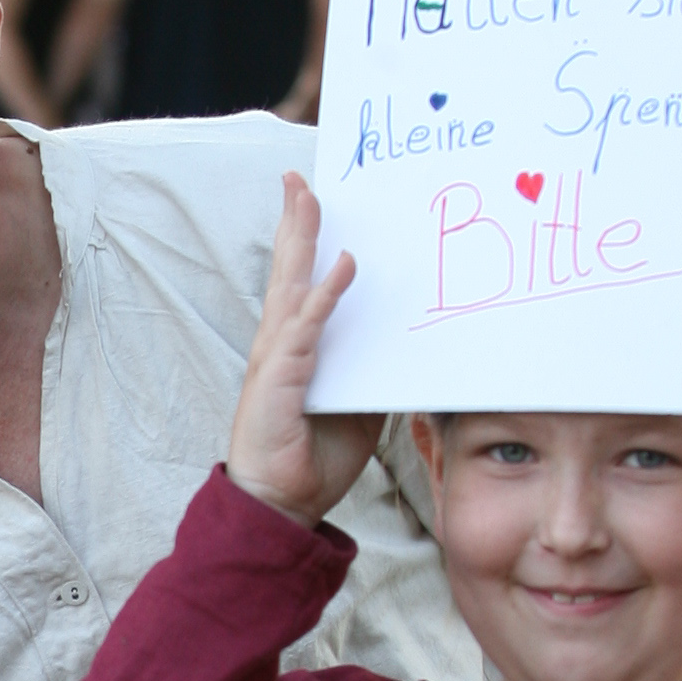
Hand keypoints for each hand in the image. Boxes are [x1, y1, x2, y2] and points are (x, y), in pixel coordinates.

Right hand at [224, 173, 378, 525]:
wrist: (280, 502)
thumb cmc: (311, 457)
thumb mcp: (357, 407)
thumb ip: (370, 372)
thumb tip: (403, 351)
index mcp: (294, 348)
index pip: (299, 282)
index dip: (304, 240)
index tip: (313, 200)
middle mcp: (280, 343)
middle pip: (287, 268)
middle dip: (295, 221)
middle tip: (300, 178)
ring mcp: (278, 357)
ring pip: (291, 285)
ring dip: (303, 239)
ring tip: (311, 198)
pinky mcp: (282, 377)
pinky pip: (307, 328)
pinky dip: (325, 295)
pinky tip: (342, 266)